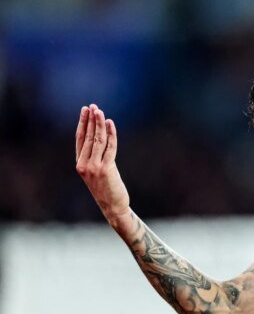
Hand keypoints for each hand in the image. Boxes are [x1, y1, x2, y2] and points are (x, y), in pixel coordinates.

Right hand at [75, 104, 130, 227]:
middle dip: (91, 120)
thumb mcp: (98, 172)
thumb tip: (103, 139)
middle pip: (88, 137)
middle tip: (93, 106)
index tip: (85, 110)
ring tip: (100, 112)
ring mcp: (94, 167)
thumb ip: (97, 157)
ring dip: (99, 124)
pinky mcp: (106, 169)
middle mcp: (84, 165)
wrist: (113, 206)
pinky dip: (111, 134)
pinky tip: (110, 124)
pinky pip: (109, 148)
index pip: (80, 139)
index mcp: (80, 164)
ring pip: (97, 140)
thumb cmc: (108, 189)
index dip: (82, 123)